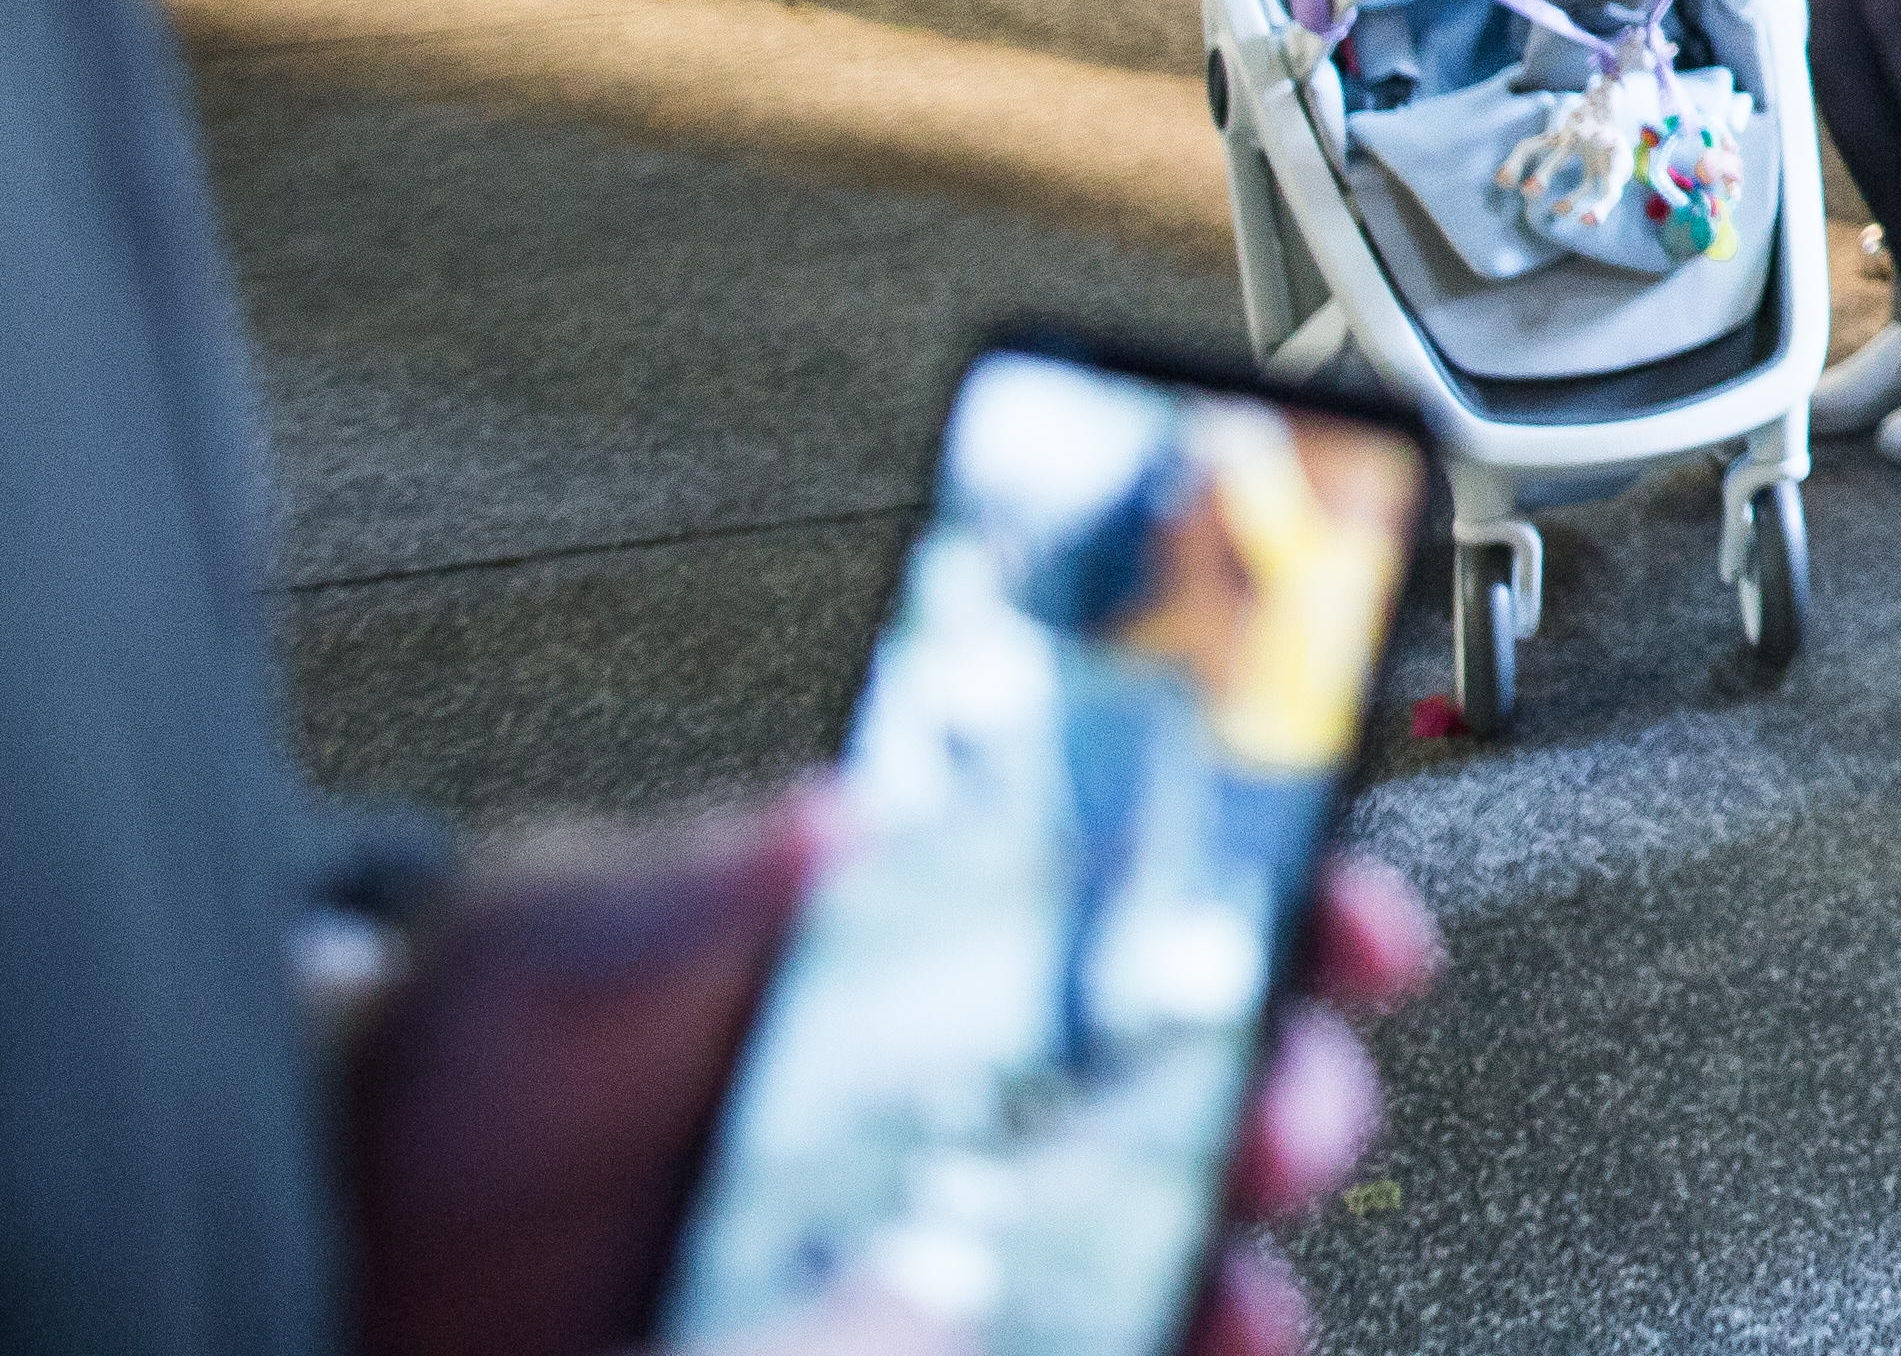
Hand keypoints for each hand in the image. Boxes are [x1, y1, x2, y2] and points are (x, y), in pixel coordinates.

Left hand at [346, 790, 1442, 1355]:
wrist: (345, 1289)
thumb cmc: (444, 1095)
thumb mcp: (536, 960)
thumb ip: (675, 890)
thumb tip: (846, 810)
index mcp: (930, 962)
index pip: (1163, 903)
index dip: (1289, 898)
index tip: (1345, 918)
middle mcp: (979, 1114)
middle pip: (1214, 1090)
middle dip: (1288, 1092)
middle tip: (1276, 1112)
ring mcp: (955, 1265)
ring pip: (1176, 1261)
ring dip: (1238, 1274)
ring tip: (1221, 1293)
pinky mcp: (905, 1354)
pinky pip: (1082, 1353)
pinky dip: (1152, 1351)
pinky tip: (1159, 1346)